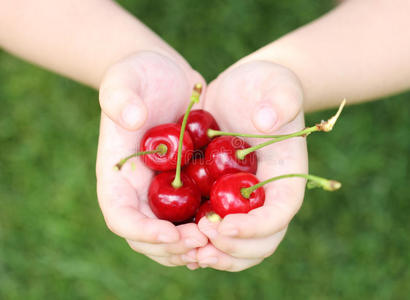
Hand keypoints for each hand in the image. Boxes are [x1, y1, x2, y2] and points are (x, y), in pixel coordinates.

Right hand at [96, 51, 206, 268]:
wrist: (164, 76)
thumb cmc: (141, 74)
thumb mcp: (126, 76)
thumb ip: (120, 95)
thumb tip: (131, 119)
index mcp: (118, 173)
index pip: (120, 215)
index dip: (141, 232)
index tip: (171, 235)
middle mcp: (137, 189)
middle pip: (144, 236)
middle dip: (170, 248)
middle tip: (201, 243)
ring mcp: (160, 190)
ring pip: (169, 235)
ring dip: (189, 247)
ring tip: (214, 243)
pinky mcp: (183, 185)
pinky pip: (191, 218)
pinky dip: (204, 231)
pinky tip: (226, 231)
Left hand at [197, 61, 307, 270]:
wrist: (245, 91)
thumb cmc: (264, 85)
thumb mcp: (276, 82)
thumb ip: (281, 98)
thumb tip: (267, 122)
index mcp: (286, 174)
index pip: (280, 211)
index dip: (257, 226)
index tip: (225, 225)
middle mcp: (268, 195)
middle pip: (263, 240)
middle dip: (236, 249)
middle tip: (204, 244)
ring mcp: (245, 201)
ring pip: (241, 245)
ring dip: (218, 255)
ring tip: (191, 252)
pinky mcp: (223, 198)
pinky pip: (218, 232)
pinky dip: (203, 243)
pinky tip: (180, 241)